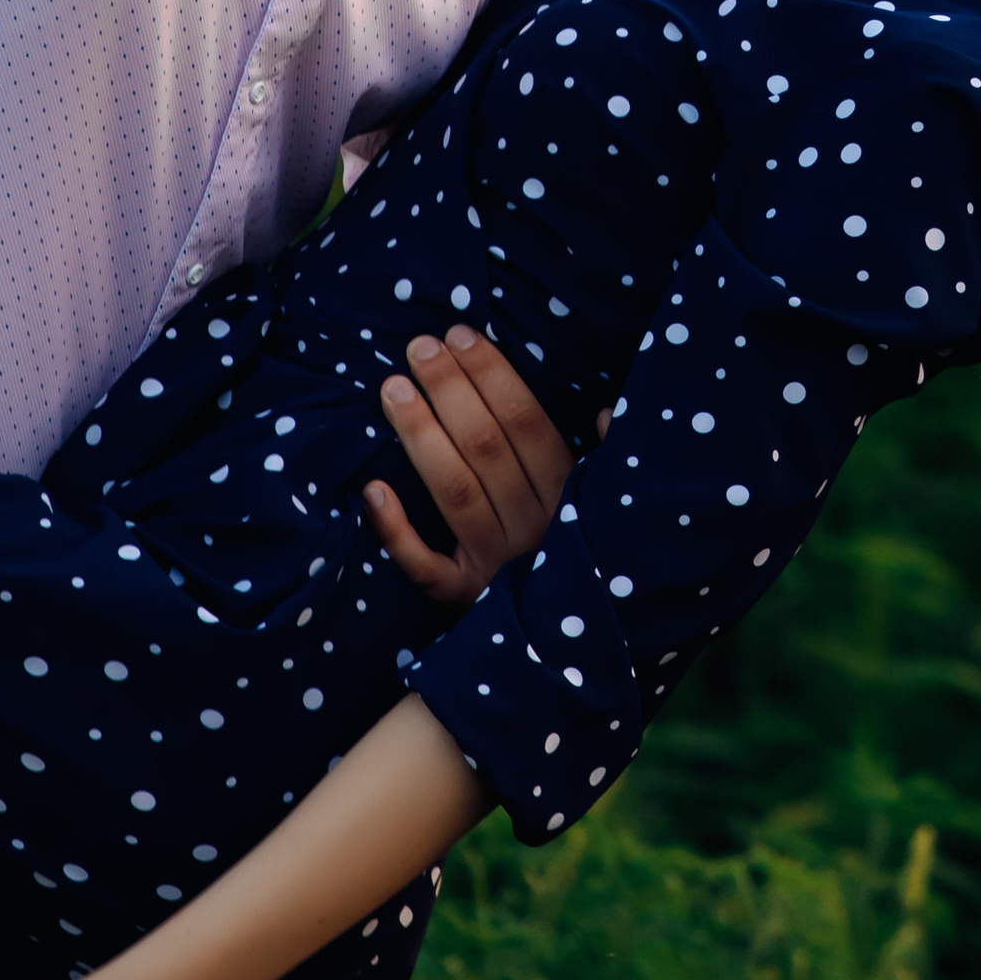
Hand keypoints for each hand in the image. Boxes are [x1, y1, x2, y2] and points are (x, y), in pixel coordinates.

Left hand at [365, 326, 590, 606]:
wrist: (566, 644)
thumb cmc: (576, 550)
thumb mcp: (604, 502)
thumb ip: (608, 457)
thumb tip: (608, 411)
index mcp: (569, 497)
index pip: (527, 424)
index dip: (493, 375)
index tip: (461, 335)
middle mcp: (533, 529)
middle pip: (485, 449)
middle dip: (450, 391)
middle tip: (417, 348)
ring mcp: (495, 567)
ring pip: (455, 492)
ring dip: (420, 436)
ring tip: (392, 388)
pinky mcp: (462, 600)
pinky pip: (425, 567)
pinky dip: (396, 531)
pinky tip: (372, 490)